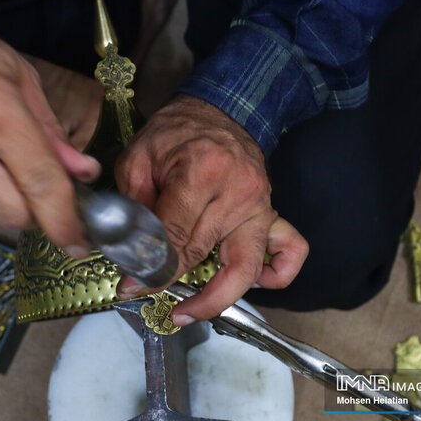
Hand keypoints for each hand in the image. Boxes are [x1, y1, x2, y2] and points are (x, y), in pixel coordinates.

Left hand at [115, 95, 308, 322]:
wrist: (222, 109)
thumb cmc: (177, 132)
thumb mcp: (139, 157)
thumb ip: (133, 204)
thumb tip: (130, 251)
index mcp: (201, 172)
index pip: (175, 235)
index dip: (150, 267)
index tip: (131, 286)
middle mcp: (237, 193)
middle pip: (202, 255)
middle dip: (169, 281)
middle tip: (144, 293)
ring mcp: (259, 206)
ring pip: (245, 267)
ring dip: (217, 297)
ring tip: (190, 311)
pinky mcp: (271, 213)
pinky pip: (290, 251)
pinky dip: (276, 275)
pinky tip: (251, 283)